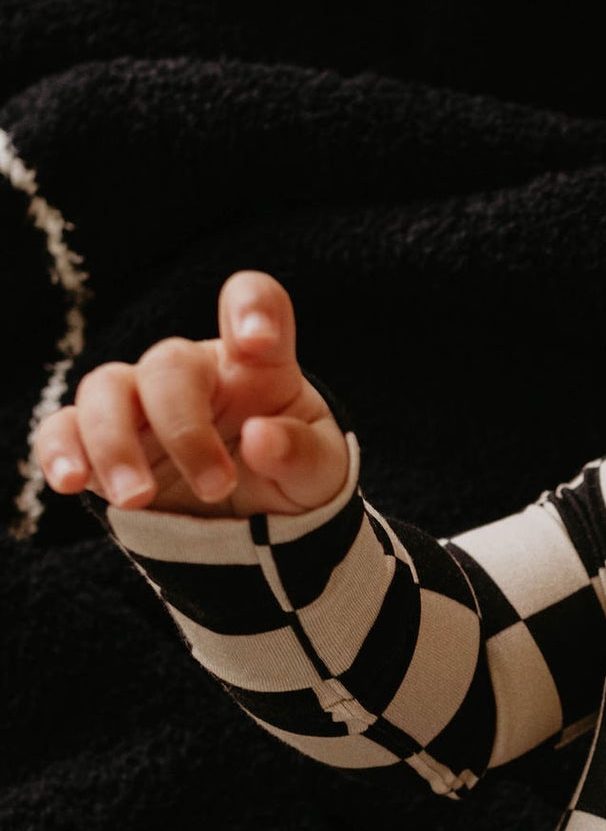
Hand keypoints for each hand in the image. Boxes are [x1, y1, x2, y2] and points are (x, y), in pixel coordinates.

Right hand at [35, 271, 349, 518]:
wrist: (257, 530)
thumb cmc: (291, 478)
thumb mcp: (320, 474)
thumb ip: (301, 454)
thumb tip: (262, 439)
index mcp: (256, 362)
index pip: (252, 300)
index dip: (250, 307)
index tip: (258, 343)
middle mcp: (194, 371)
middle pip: (168, 364)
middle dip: (184, 428)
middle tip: (215, 488)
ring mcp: (141, 404)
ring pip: (106, 389)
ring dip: (115, 444)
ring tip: (137, 499)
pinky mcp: (101, 444)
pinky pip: (63, 430)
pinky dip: (60, 452)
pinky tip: (71, 482)